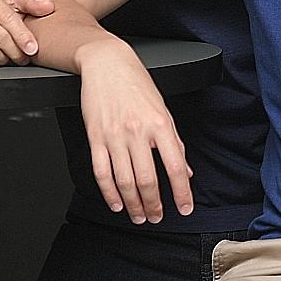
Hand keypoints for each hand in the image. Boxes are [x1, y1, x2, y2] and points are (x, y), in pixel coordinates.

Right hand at [78, 39, 192, 223]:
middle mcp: (138, 131)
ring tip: (139, 216)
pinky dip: (109, 192)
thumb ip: (174, 142)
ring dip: (133, 204)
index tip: (184, 208)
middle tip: (157, 217)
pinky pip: (102, 172)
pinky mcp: (96, 137)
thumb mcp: (163, 110)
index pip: (176, 166)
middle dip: (154, 205)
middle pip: (148, 180)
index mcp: (160, 124)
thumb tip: (185, 171)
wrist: (106, 63)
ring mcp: (115, 136)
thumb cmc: (136, 83)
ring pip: (125, 181)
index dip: (182, 192)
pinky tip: (116, 202)